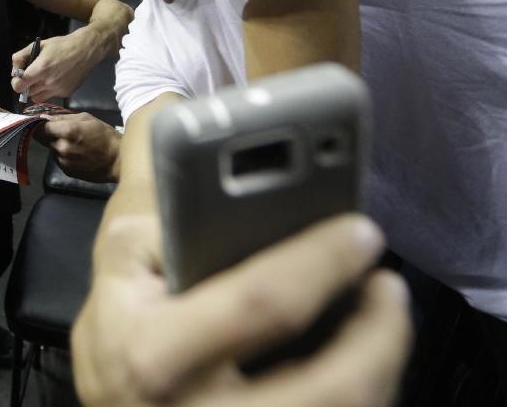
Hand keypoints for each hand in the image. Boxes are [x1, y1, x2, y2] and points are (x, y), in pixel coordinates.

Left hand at [10, 29, 104, 101]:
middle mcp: (49, 82)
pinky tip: (56, 79)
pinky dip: (50, 90)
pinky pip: (52, 96)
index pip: (18, 86)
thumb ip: (21, 56)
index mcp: (40, 69)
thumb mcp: (39, 45)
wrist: (86, 50)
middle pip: (27, 93)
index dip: (16, 82)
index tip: (20, 78)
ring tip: (43, 79)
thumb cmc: (62, 45)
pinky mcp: (66, 93)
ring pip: (38, 98)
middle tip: (32, 76)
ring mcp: (58, 89)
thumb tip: (14, 69)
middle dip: (27, 86)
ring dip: (37, 90)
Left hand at [39, 113, 119, 181]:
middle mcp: (61, 147)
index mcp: (66, 131)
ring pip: (52, 149)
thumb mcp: (86, 118)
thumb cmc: (104, 135)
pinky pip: (59, 159)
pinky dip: (63, 155)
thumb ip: (64, 117)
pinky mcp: (66, 171)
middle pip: (44, 139)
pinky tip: (77, 153)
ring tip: (74, 144)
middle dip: (50, 134)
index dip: (39, 124)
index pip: (40, 127)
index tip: (39, 122)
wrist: (116, 160)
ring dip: (57, 145)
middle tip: (61, 132)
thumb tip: (47, 117)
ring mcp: (63, 161)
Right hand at [72, 213, 411, 406]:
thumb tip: (199, 126)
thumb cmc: (121, 327)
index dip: (321, 264)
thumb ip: (159, 194)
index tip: (359, 231)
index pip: (260, 302)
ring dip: (383, 363)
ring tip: (384, 314)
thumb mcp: (120, 257)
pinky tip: (363, 355)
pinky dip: (365, 392)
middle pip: (329, 384)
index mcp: (156, 349)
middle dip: (379, 328)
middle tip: (386, 279)